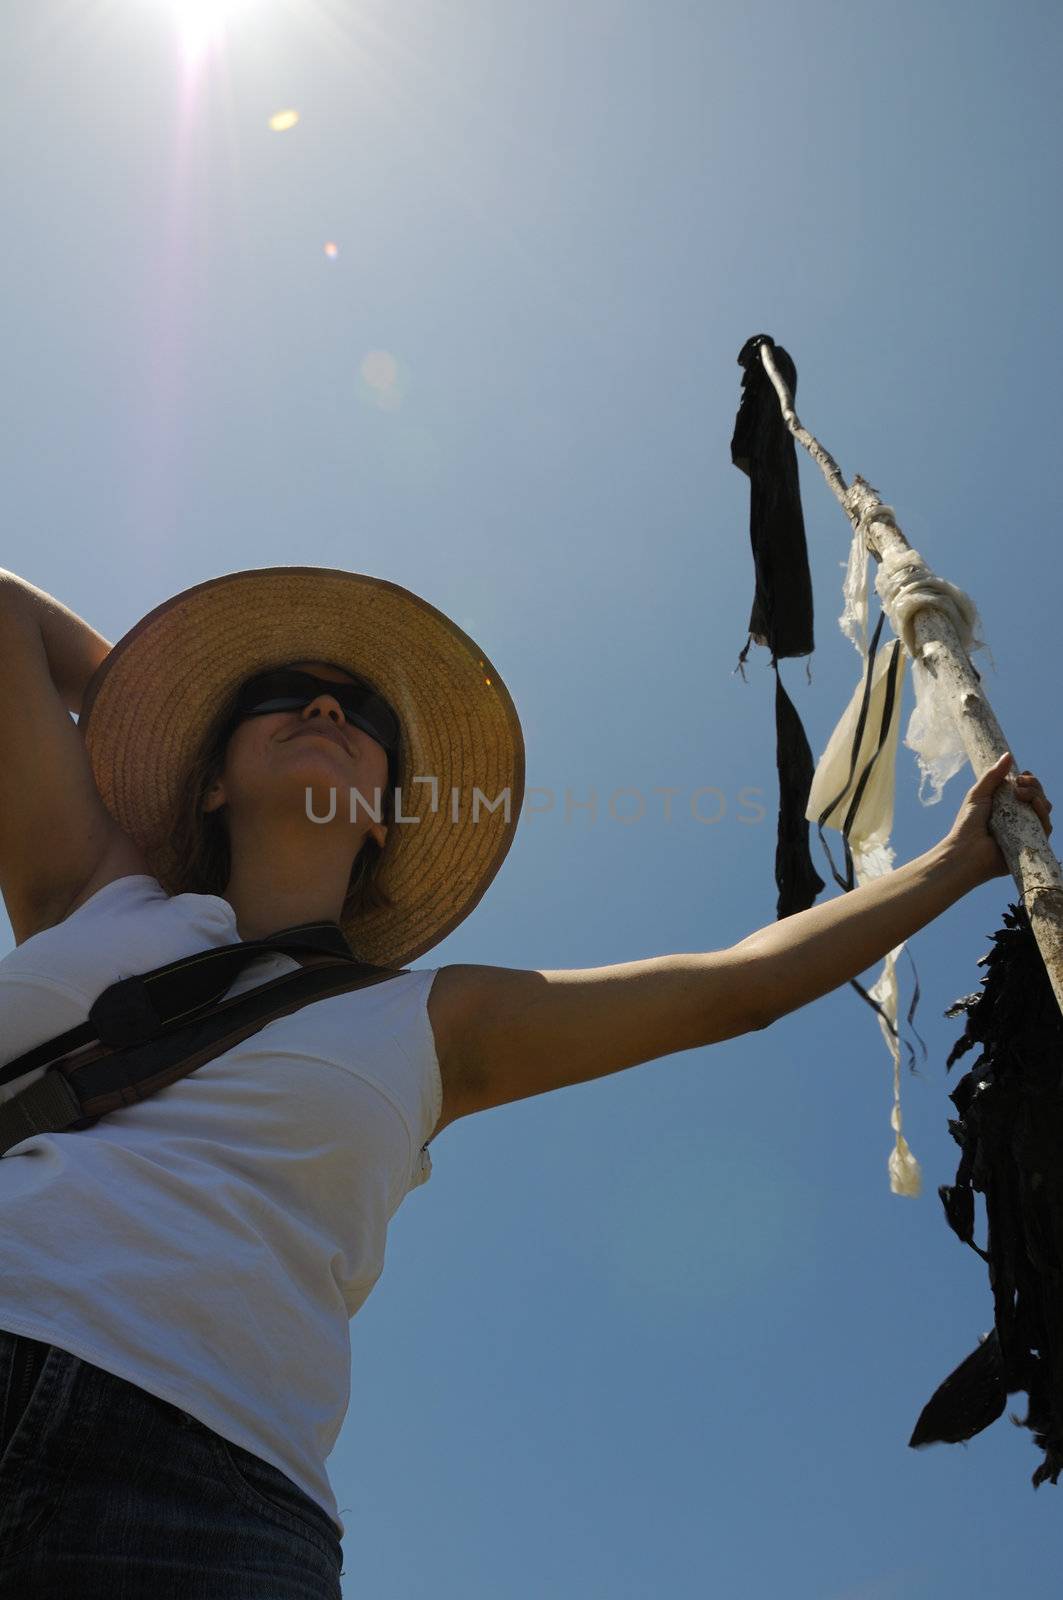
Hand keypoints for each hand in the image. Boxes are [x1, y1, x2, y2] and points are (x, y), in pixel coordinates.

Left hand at [942, 751, 1053, 887]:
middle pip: (1039, 798)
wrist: (966, 851)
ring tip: (1022, 795)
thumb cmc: (967, 824)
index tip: (1022, 775)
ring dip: (1039, 798)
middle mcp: (1019, 819)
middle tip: (1019, 785)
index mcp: (1008, 806)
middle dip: (1034, 787)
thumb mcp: (978, 794)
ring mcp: (1026, 832)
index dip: (1030, 781)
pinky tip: (1035, 807)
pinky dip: (1043, 816)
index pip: (1028, 790)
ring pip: (1044, 811)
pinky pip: (1045, 829)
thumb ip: (993, 776)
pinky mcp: (1031, 845)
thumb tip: (1008, 755)